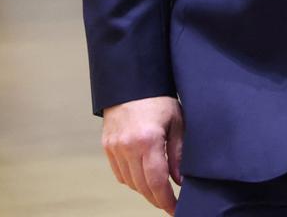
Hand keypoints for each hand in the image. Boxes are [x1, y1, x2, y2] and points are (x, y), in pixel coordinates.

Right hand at [101, 96, 183, 212]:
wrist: (131, 81)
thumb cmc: (158, 99)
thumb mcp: (176, 122)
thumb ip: (177, 153)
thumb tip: (179, 180)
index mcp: (148, 140)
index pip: (157, 181)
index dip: (166, 200)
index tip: (174, 209)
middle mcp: (128, 146)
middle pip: (142, 186)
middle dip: (156, 198)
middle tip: (169, 204)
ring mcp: (115, 147)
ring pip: (129, 182)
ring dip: (144, 190)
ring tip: (158, 190)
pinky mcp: (107, 146)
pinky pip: (119, 173)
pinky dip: (131, 179)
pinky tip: (142, 177)